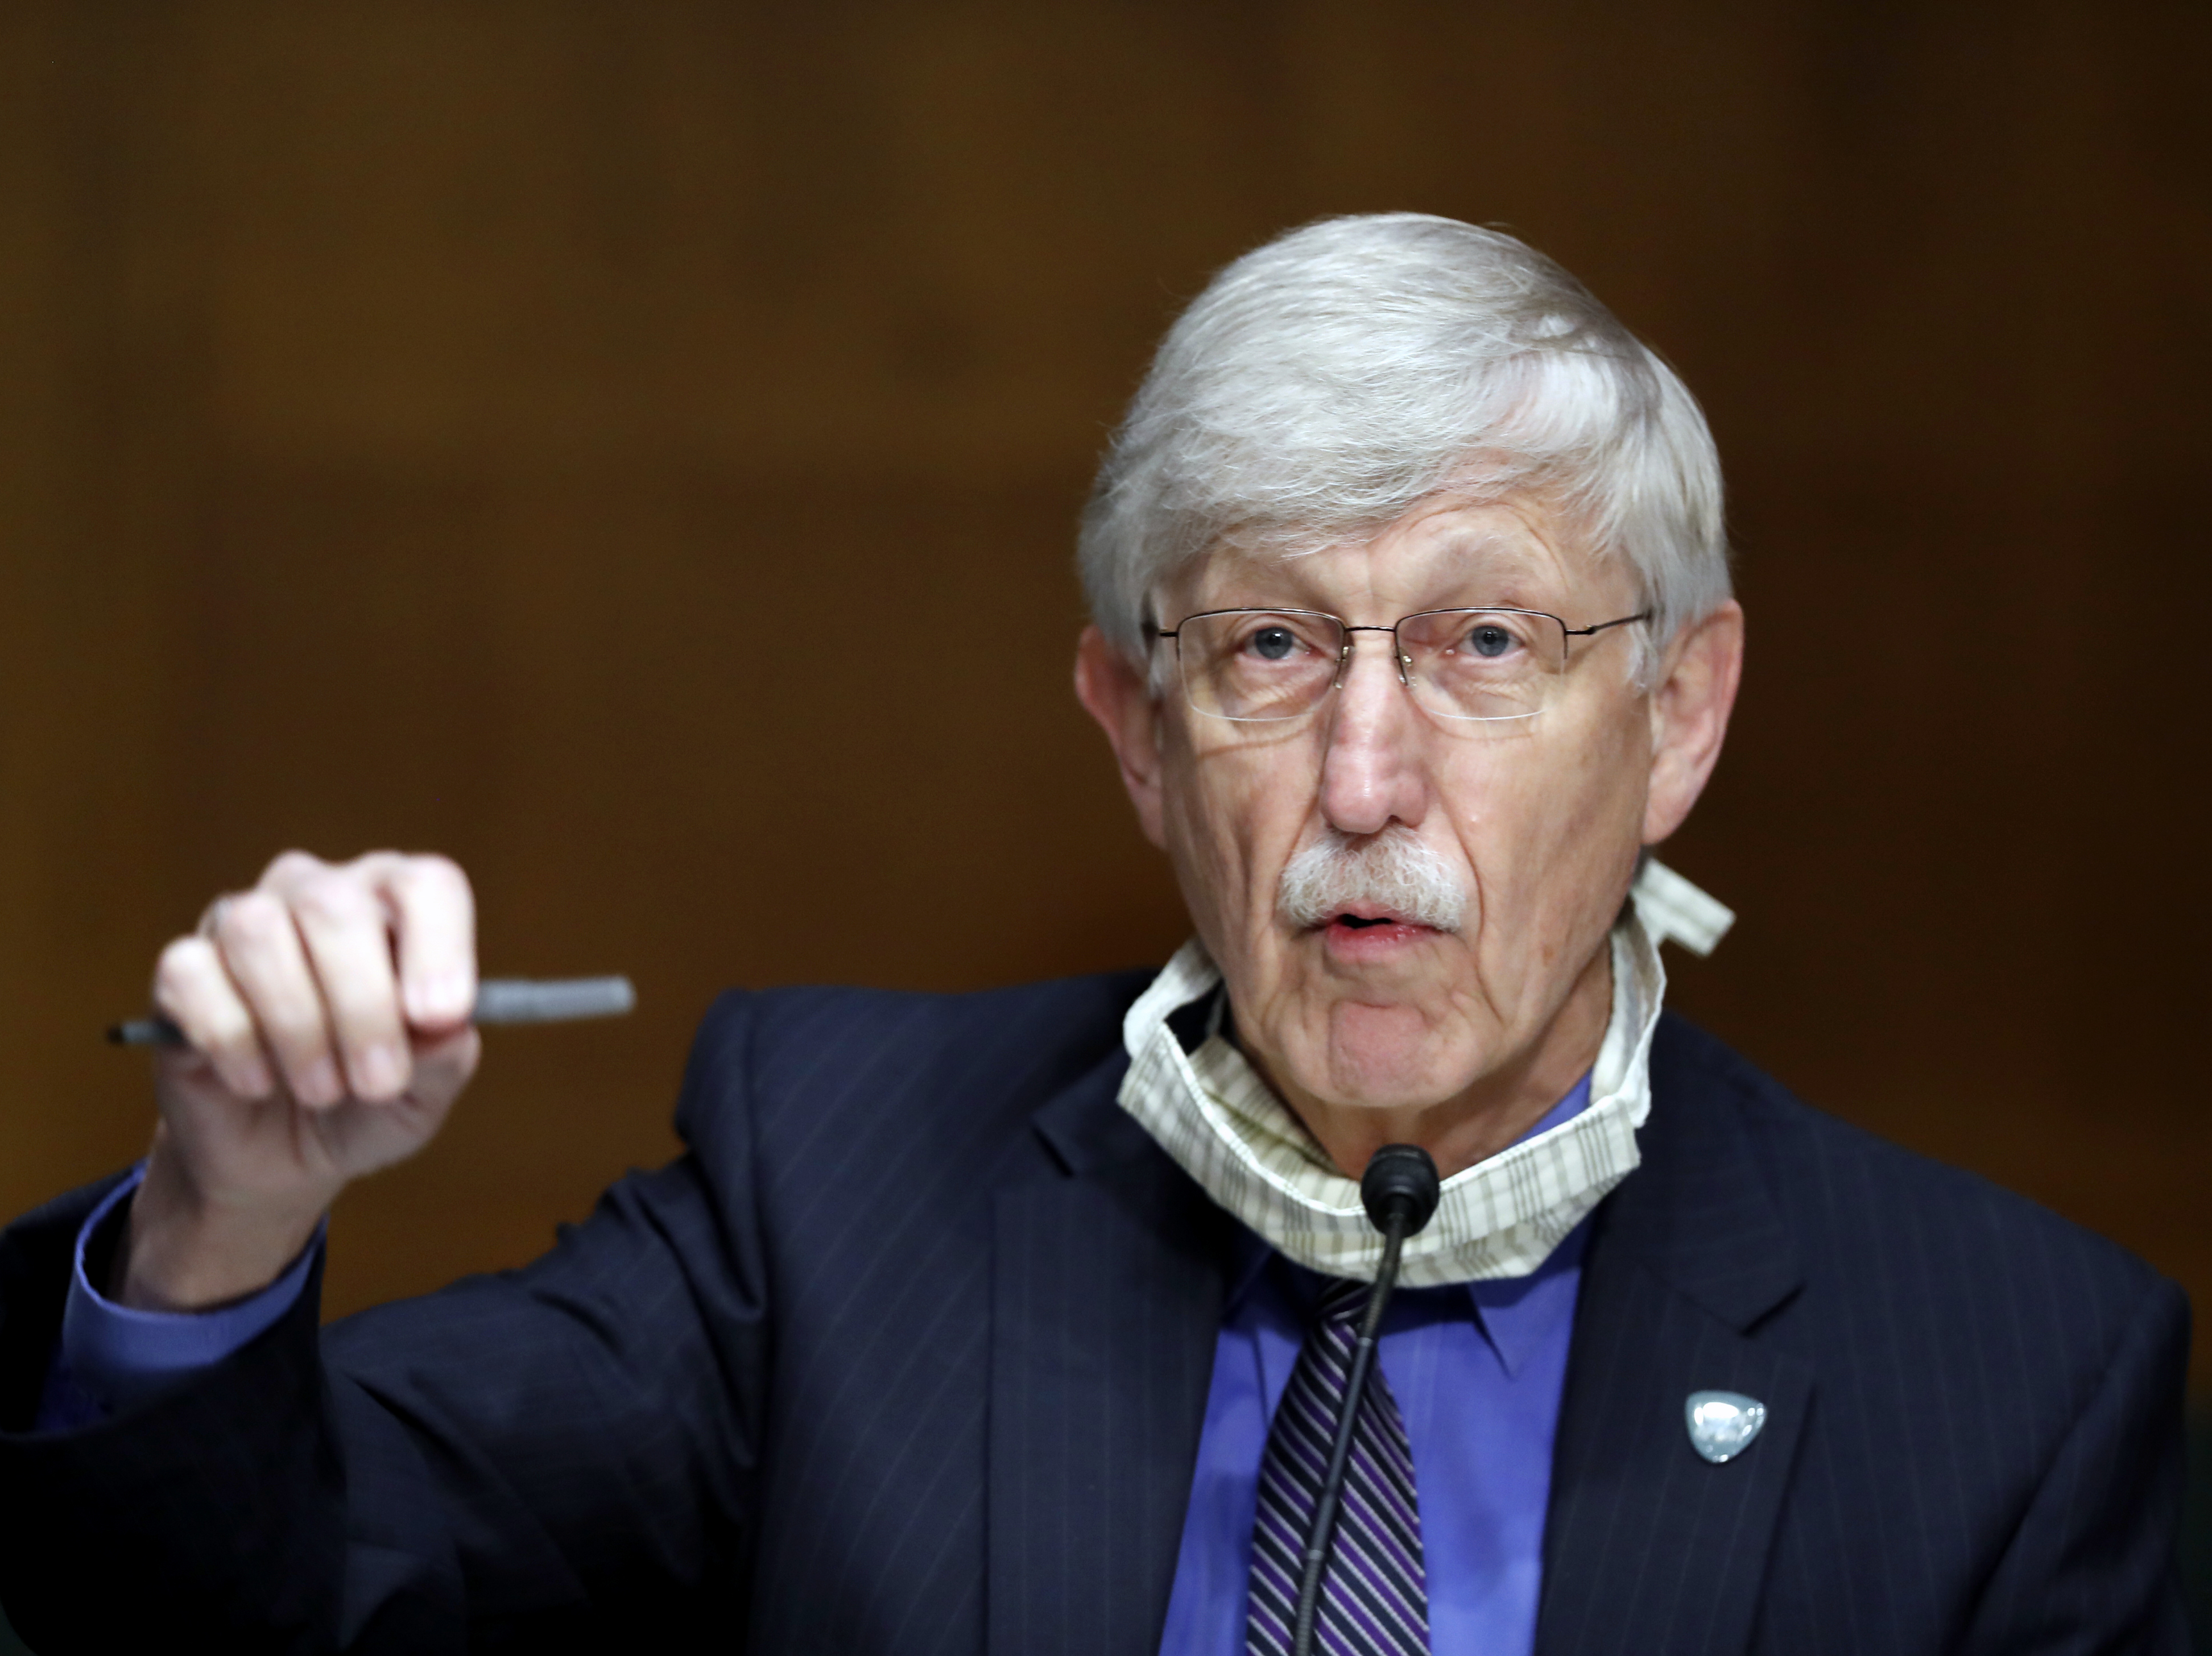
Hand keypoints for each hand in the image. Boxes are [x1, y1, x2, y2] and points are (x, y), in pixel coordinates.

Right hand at [120, 850, 481, 1309]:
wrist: (283, 1156)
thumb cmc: (369, 1104)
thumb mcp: (423, 1095)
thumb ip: (443, 1056)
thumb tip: (441, 1026)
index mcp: (398, 908)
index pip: (426, 884)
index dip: (439, 946)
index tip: (438, 1017)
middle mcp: (321, 894)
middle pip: (334, 905)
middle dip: (362, 1005)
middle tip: (377, 1083)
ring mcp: (244, 922)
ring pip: (259, 932)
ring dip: (297, 1027)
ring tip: (323, 1091)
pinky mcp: (183, 969)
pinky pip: (191, 975)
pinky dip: (230, 1040)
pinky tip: (257, 1082)